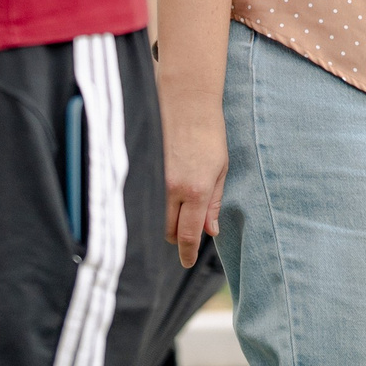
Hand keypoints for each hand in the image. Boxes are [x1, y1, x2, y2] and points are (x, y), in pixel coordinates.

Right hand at [160, 86, 227, 269]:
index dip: (187, 253)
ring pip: (156, 218)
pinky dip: (155, 204)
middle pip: (169, 231)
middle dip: (179, 236)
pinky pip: (147, 198)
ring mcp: (156, 179)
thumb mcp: (221, 169)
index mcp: (196, 190)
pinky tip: (164, 195)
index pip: (188, 235)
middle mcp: (172, 189)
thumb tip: (211, 231)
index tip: (187, 263)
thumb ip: (214, 203)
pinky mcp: (144, 169)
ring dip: (167, 221)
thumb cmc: (210, 133)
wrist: (186, 102)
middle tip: (189, 228)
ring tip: (178, 209)